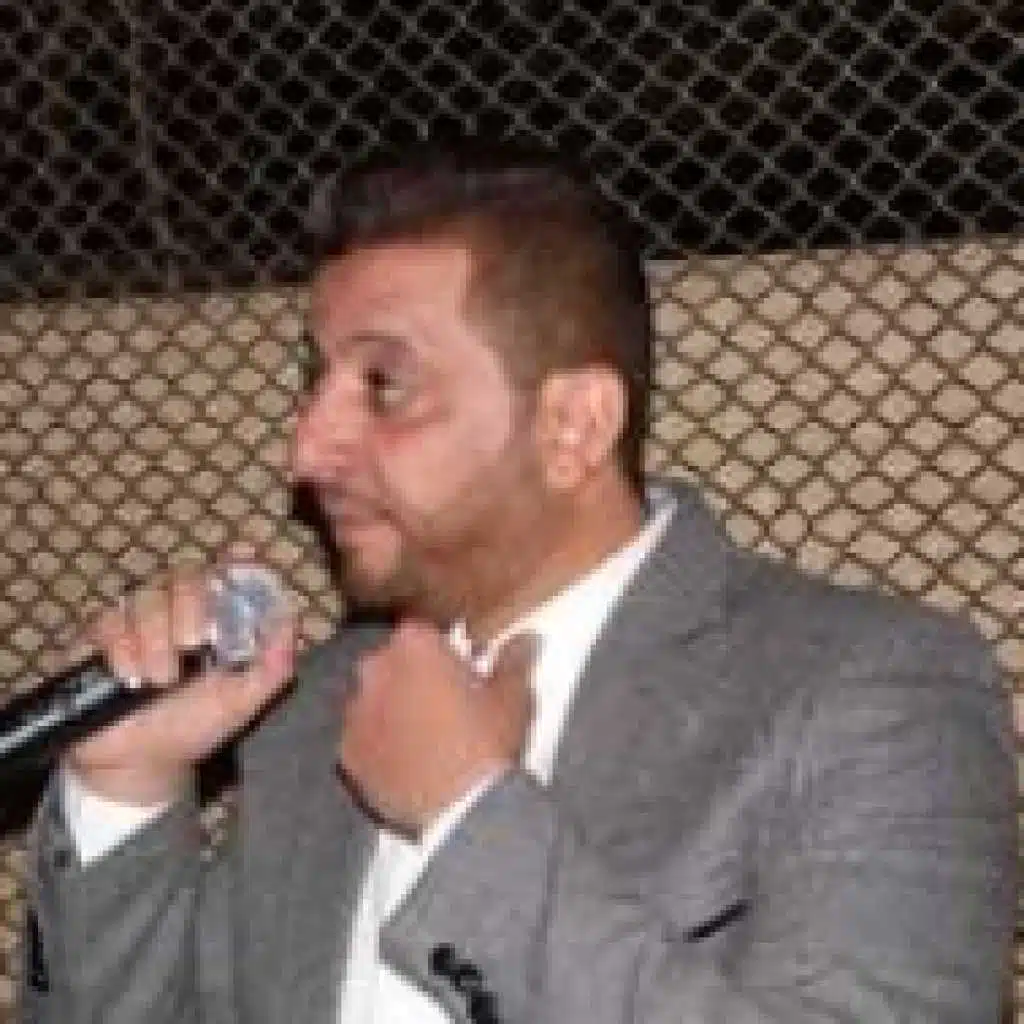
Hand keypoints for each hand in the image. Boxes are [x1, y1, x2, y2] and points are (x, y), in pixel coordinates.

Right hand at [65, 563, 295, 804]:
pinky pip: (108, 623)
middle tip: (193, 648)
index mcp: (216, 617)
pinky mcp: (100, 636)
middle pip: (185, 576)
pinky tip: (131, 680)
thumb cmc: (197, 724)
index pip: (228, 572)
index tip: (243, 555)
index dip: (237, 559)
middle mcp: (178, 608)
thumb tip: (292, 620)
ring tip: (161, 681)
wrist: (143, 764)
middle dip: (191, 608)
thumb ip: (274, 664)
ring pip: (146, 598)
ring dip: (156, 640)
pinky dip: (123, 650)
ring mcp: (137, 619)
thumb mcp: (244, 700)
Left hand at [338, 619, 536, 835]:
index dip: (443, 649)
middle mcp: (376, 668)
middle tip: (444, 702)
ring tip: (424, 736)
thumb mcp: (513, 697)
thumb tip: (525, 638)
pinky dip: (380, 742)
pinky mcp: (346, 750)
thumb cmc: (486, 743)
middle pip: (394, 661)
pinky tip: (406, 760)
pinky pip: (364, 736)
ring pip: (376, 698)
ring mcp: (356, 710)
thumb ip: (514, 659)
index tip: (461, 668)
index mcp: (414, 644)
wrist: (455, 813)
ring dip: (394, 707)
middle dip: (414, 675)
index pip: (424, 631)